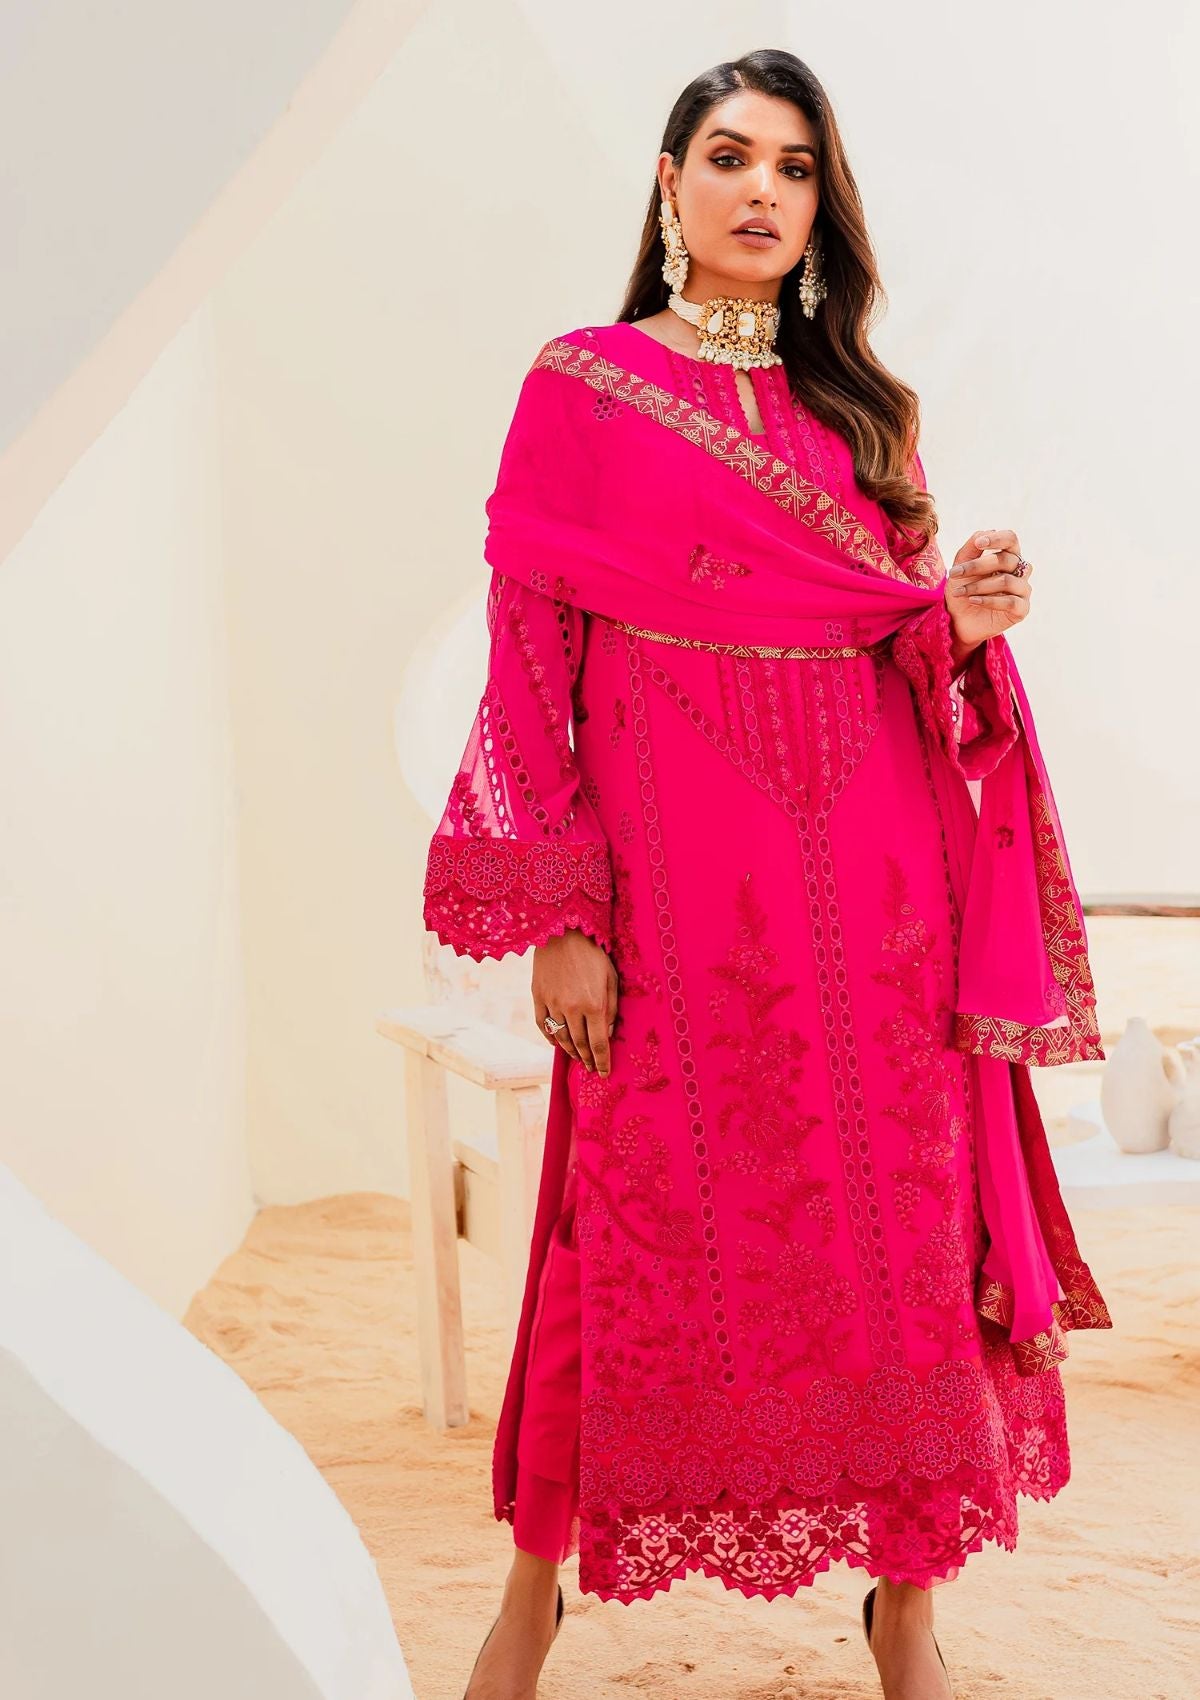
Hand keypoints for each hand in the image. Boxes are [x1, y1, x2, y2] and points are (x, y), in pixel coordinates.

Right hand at [532, 929, 618, 1075]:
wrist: (563, 931)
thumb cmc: (593, 953)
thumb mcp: (611, 978)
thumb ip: (611, 1008)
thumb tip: (608, 1033)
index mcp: (593, 1005)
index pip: (598, 1044)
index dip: (602, 1062)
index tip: (604, 1073)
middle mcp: (571, 1009)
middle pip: (580, 1044)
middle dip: (587, 1060)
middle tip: (592, 1068)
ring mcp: (552, 1004)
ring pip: (561, 1038)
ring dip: (571, 1052)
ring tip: (578, 1058)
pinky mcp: (538, 997)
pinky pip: (543, 1025)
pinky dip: (551, 1038)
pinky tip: (558, 1044)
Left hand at [945, 527, 1032, 652]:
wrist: (958, 620)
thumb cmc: (963, 589)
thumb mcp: (960, 568)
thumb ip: (970, 549)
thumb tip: (985, 532)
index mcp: (1008, 556)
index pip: (1011, 539)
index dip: (997, 539)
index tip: (978, 543)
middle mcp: (1019, 571)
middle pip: (1006, 560)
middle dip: (977, 566)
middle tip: (954, 573)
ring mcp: (1023, 590)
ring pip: (1007, 581)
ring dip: (978, 586)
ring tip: (959, 592)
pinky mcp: (1022, 609)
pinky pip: (1010, 601)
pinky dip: (989, 600)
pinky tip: (973, 601)